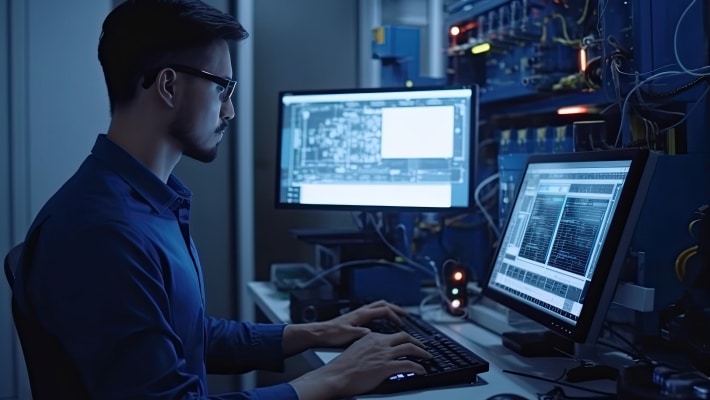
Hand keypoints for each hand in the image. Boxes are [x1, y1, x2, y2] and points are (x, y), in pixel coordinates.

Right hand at [290, 331, 430, 399]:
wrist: (337, 375)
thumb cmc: (343, 367)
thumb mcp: (357, 350)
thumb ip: (370, 348)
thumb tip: (377, 354)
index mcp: (372, 337)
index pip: (393, 335)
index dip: (404, 339)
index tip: (409, 343)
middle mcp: (380, 342)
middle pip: (405, 337)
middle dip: (417, 342)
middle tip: (423, 348)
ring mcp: (384, 354)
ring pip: (410, 348)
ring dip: (422, 353)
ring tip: (428, 358)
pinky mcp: (387, 367)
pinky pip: (409, 365)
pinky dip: (419, 367)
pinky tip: (422, 371)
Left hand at [315, 299, 407, 347]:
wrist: (319, 333)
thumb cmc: (331, 334)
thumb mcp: (347, 335)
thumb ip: (359, 333)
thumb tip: (371, 334)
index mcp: (361, 314)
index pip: (383, 310)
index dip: (394, 316)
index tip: (400, 323)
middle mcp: (360, 311)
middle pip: (382, 304)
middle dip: (395, 308)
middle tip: (405, 314)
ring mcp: (358, 313)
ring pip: (377, 306)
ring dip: (389, 309)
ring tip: (397, 316)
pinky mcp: (356, 318)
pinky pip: (373, 311)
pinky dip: (382, 313)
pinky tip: (383, 321)